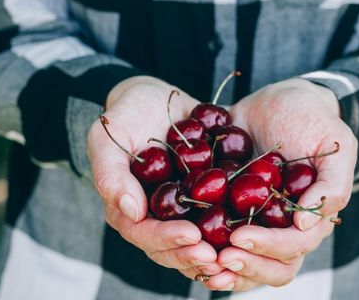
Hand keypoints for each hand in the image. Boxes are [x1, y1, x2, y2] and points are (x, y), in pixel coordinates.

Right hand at [87, 76, 223, 278]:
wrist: (157, 100)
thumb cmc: (127, 115)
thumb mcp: (107, 137)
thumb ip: (111, 175)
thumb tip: (132, 212)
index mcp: (127, 208)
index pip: (144, 234)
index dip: (167, 239)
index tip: (192, 236)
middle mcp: (154, 217)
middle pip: (171, 249)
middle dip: (193, 255)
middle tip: (217, 257)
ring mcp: (180, 212)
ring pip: (195, 244)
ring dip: (214, 255)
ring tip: (234, 256)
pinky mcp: (203, 202)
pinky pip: (216, 224)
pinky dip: (230, 236)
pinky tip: (251, 237)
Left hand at [201, 78, 356, 290]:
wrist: (279, 100)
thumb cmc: (313, 120)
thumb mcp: (335, 142)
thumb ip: (333, 183)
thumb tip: (303, 224)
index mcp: (308, 216)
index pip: (292, 246)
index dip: (268, 248)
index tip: (239, 238)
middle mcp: (281, 225)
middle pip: (269, 264)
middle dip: (245, 265)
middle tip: (218, 257)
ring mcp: (255, 218)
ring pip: (243, 257)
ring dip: (223, 267)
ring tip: (199, 263)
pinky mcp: (229, 205)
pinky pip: (217, 232)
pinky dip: (203, 243)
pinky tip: (183, 242)